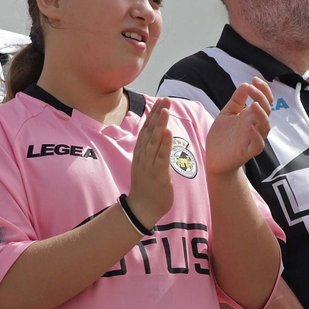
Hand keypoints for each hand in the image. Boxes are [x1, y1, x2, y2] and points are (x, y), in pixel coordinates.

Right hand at [127, 96, 173, 224]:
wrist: (141, 209)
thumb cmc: (147, 187)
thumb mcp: (147, 165)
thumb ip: (151, 151)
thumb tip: (158, 137)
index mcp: (140, 153)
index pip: (146, 129)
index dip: (153, 115)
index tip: (160, 101)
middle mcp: (142, 156)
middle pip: (149, 131)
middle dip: (157, 114)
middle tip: (165, 99)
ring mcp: (148, 165)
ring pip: (153, 141)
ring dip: (159, 125)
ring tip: (165, 110)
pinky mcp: (157, 174)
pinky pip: (160, 157)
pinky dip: (164, 144)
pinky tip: (168, 132)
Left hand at [206, 80, 271, 174]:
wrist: (214, 158)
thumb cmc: (222, 135)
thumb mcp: (227, 113)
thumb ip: (236, 100)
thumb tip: (245, 84)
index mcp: (250, 116)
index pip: (264, 101)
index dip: (263, 89)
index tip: (254, 79)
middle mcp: (254, 126)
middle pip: (266, 111)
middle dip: (261, 97)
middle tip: (251, 88)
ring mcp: (252, 139)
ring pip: (265, 127)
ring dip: (262, 116)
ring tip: (254, 105)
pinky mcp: (248, 152)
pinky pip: (258, 145)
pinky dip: (256, 136)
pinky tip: (249, 128)